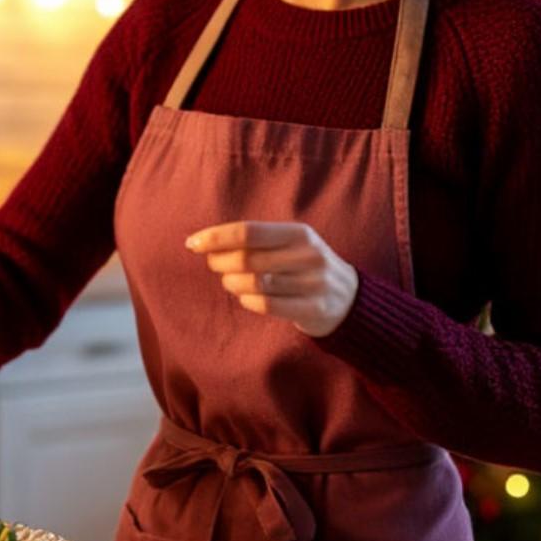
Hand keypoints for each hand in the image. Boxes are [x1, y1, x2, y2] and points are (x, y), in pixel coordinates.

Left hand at [186, 221, 359, 337]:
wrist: (349, 298)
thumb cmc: (305, 266)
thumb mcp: (291, 244)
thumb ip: (257, 240)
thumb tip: (205, 242)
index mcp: (299, 233)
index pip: (248, 231)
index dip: (216, 237)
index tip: (192, 243)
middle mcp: (307, 255)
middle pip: (247, 259)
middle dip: (220, 262)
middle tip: (213, 265)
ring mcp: (312, 283)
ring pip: (254, 283)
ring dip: (231, 283)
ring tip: (229, 281)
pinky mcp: (312, 308)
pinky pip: (266, 305)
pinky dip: (247, 300)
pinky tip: (245, 297)